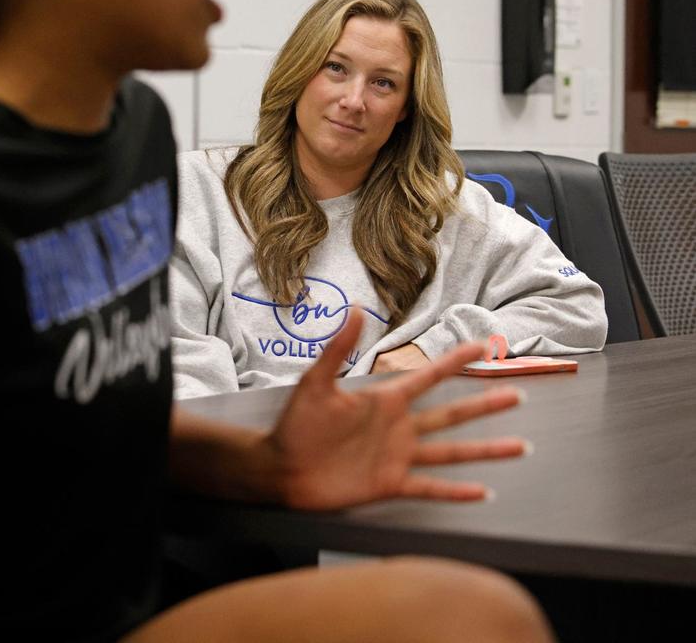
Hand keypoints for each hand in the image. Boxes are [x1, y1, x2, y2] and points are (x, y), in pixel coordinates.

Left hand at [267, 309, 524, 509]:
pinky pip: (431, 487)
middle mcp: (398, 427)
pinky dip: (456, 491)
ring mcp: (397, 456)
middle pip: (451, 414)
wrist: (282, 468)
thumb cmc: (295, 424)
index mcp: (384, 400)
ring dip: (485, 449)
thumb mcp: (316, 382)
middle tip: (516, 395)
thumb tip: (357, 309)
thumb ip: (338, 348)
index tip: (482, 345)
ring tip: (520, 446)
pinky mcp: (391, 483)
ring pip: (451, 451)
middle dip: (484, 405)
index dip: (454, 362)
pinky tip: (483, 492)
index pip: (428, 377)